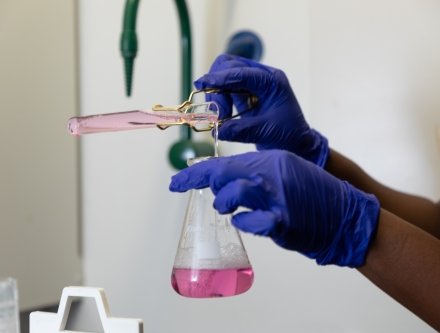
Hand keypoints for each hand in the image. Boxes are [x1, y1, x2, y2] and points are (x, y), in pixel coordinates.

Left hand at [169, 150, 379, 266]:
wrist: (346, 215)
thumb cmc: (314, 194)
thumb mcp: (286, 171)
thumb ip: (255, 173)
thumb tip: (224, 180)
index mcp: (270, 161)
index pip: (223, 163)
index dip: (194, 174)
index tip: (175, 182)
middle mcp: (270, 174)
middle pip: (222, 175)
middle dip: (206, 186)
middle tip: (205, 193)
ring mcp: (276, 197)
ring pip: (231, 195)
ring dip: (224, 204)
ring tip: (229, 208)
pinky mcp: (282, 221)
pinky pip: (250, 222)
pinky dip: (244, 223)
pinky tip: (247, 221)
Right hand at [194, 54, 328, 166]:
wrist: (296, 142)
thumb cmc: (289, 134)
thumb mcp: (265, 132)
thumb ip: (240, 129)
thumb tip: (216, 130)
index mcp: (272, 81)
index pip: (242, 71)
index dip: (221, 77)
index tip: (202, 84)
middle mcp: (261, 77)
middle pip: (229, 65)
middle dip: (217, 85)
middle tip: (217, 112)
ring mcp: (252, 83)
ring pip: (224, 74)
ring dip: (216, 93)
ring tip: (219, 116)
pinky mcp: (244, 93)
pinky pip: (225, 88)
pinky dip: (218, 98)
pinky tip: (220, 113)